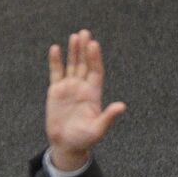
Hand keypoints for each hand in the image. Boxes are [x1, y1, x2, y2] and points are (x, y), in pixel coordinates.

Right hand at [46, 29, 126, 172]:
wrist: (66, 143)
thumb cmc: (84, 139)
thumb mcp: (98, 129)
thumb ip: (108, 117)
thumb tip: (122, 106)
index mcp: (94, 94)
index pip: (95, 71)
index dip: (95, 58)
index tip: (94, 45)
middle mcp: (82, 87)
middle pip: (84, 64)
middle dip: (85, 49)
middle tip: (85, 33)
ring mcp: (69, 87)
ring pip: (72, 65)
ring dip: (73, 51)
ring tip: (74, 36)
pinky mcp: (56, 91)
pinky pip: (56, 72)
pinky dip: (56, 61)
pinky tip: (56, 49)